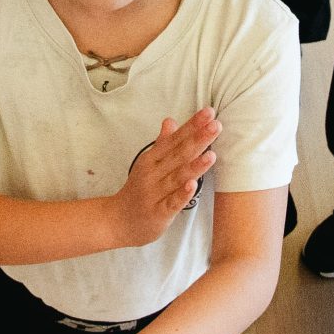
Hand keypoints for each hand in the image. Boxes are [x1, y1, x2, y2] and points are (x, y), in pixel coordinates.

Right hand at [110, 108, 217, 247]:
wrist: (117, 221)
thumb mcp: (147, 163)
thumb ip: (162, 143)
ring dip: (194, 166)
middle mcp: (153, 173)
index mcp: (152, 159)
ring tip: (211, 154)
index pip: (175, 139)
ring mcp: (155, 194)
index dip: (192, 126)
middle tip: (216, 125)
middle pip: (178, 155)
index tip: (209, 112)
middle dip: (198, 140)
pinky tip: (193, 185)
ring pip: (177, 177)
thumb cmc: (138, 189)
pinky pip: (171, 203)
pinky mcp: (158, 213)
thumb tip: (171, 119)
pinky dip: (181, 194)